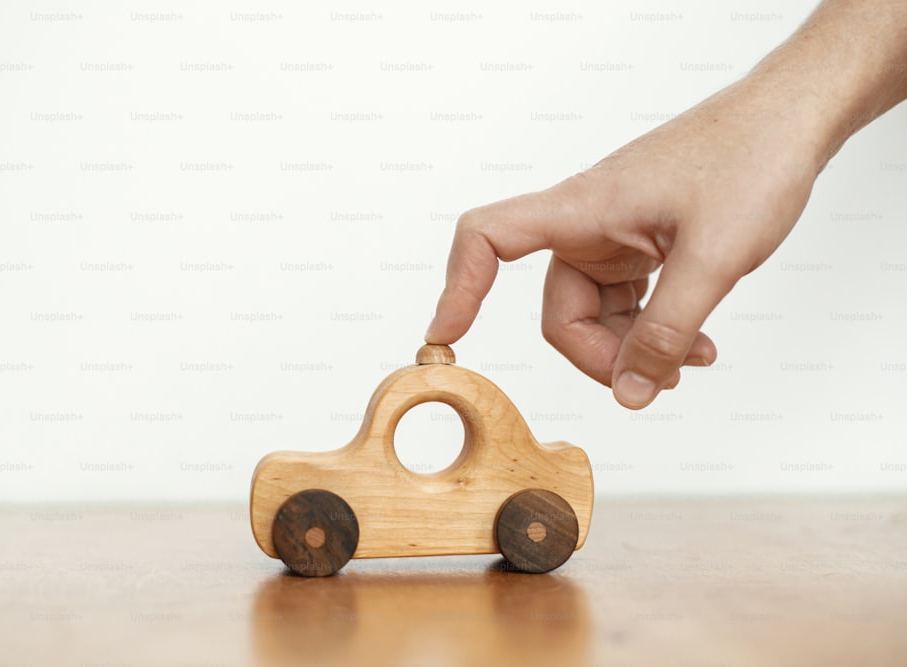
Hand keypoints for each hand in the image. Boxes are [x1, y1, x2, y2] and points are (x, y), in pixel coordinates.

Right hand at [425, 79, 821, 408]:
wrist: (790, 119)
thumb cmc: (751, 160)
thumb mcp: (713, 258)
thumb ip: (666, 333)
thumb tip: (630, 395)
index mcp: (582, 208)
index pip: (489, 238)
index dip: (459, 287)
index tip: (444, 337)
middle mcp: (586, 223)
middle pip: (560, 311)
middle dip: (604, 356)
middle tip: (657, 380)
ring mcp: (612, 235)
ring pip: (596, 313)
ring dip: (636, 347)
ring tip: (693, 358)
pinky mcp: (638, 243)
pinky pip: (625, 301)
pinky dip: (653, 328)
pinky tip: (694, 343)